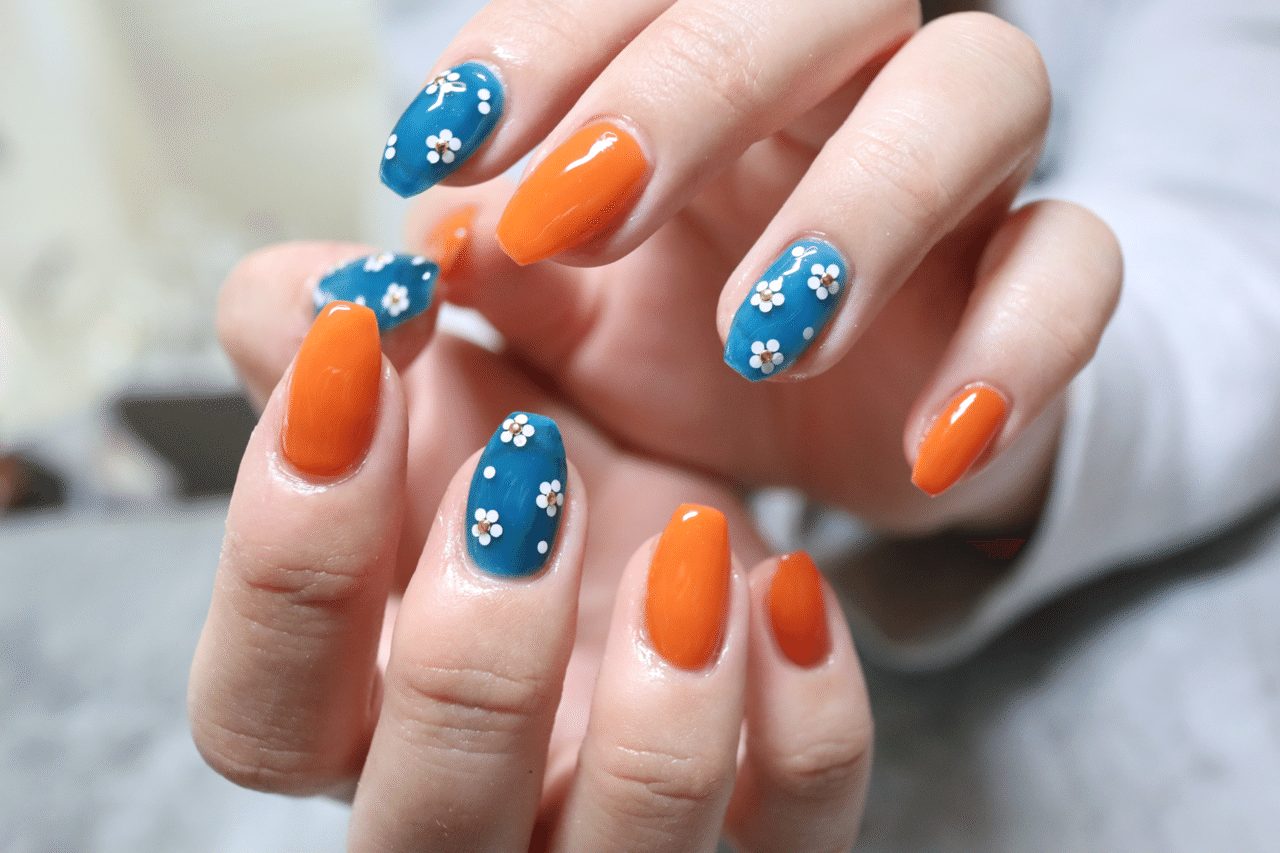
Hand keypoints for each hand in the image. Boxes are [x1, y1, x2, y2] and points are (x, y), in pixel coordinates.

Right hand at [194, 280, 871, 850]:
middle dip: (474, 662)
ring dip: (657, 711)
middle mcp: (473, 801)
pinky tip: (786, 587)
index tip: (364, 354)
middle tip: (527, 475)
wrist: (665, 532)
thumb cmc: (529, 483)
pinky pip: (792, 833)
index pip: (259, 717)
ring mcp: (615, 830)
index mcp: (354, 713)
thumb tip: (313, 290)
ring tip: (688, 542)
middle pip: (421, 834)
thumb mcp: (435, 399)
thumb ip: (349, 346)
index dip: (289, 556)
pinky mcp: (754, 821)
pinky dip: (806, 723)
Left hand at [381, 5, 1120, 535]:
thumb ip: (487, 283)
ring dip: (863, 206)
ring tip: (763, 337)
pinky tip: (925, 442)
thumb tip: (396, 263)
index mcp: (705, 69)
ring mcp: (961, 177)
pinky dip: (1018, 348)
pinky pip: (1080, 267)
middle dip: (689, 87)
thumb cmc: (683, 357)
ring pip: (976, 91)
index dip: (540, 41)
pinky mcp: (1042, 277)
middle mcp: (842, 86)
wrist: (836, 443)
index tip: (440, 145)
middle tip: (579, 214)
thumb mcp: (563, 329)